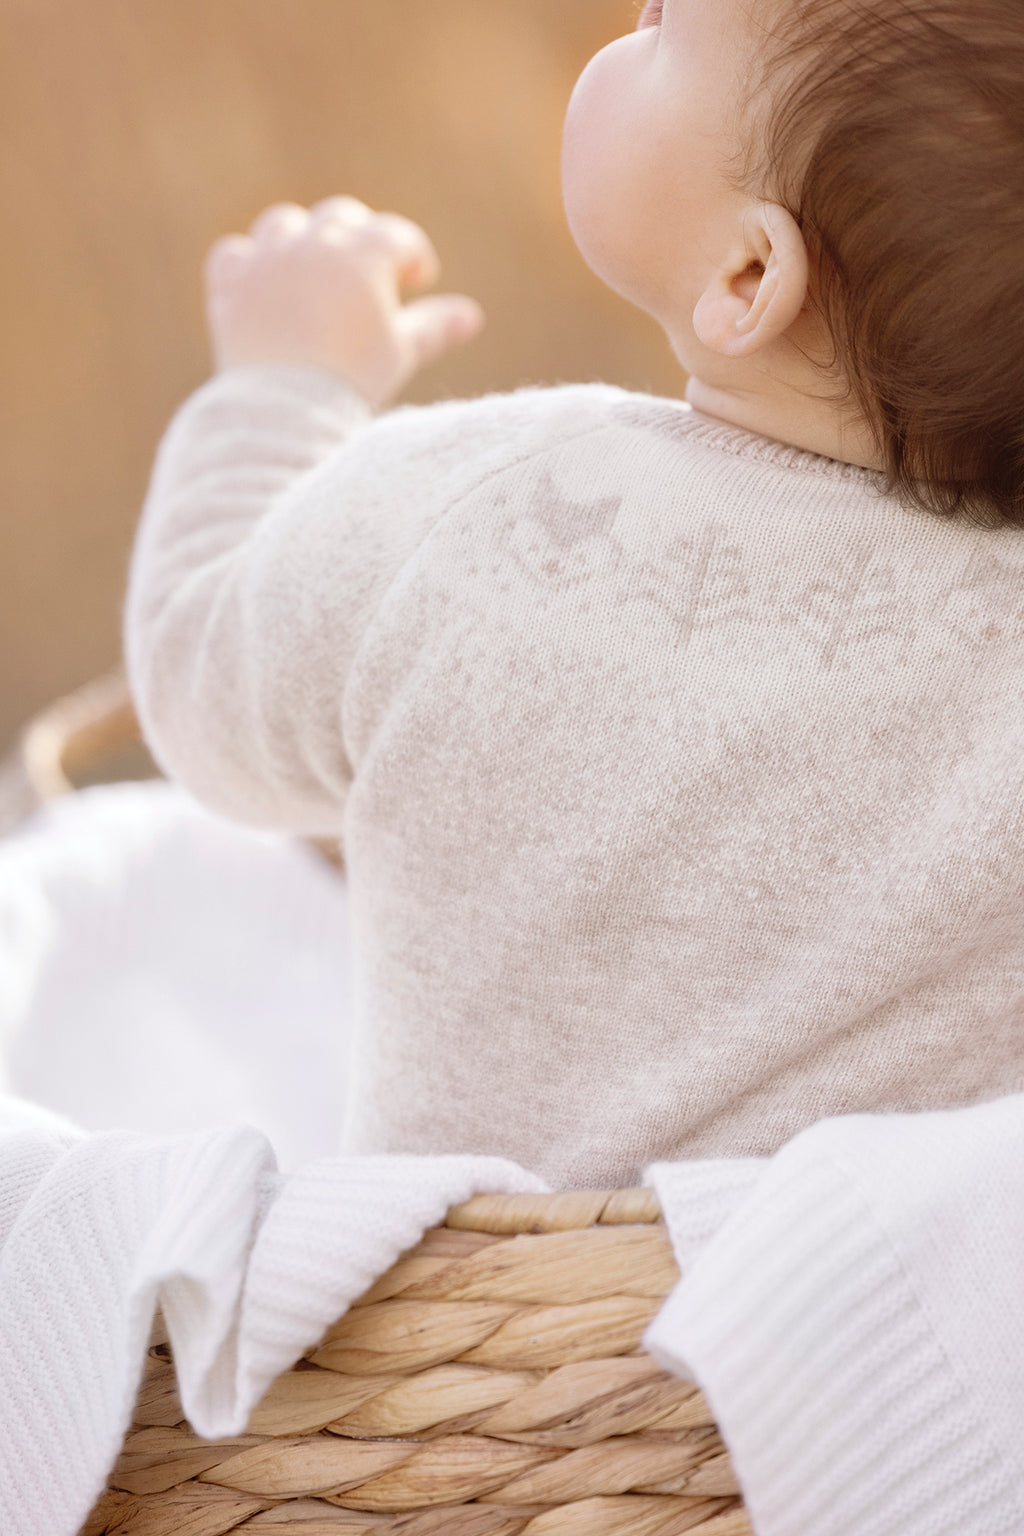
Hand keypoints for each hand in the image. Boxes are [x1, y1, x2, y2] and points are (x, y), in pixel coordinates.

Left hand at [203, 197, 484, 406]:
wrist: (288, 410)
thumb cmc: (354, 380)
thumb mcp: (401, 351)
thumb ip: (435, 326)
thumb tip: (471, 317)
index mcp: (363, 253)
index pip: (396, 236)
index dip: (411, 256)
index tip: (417, 281)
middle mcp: (313, 243)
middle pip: (341, 216)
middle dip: (359, 238)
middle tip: (367, 276)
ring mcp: (267, 260)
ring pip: (284, 225)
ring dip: (302, 241)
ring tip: (315, 275)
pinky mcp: (230, 286)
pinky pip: (235, 256)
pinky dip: (250, 265)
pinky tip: (264, 286)